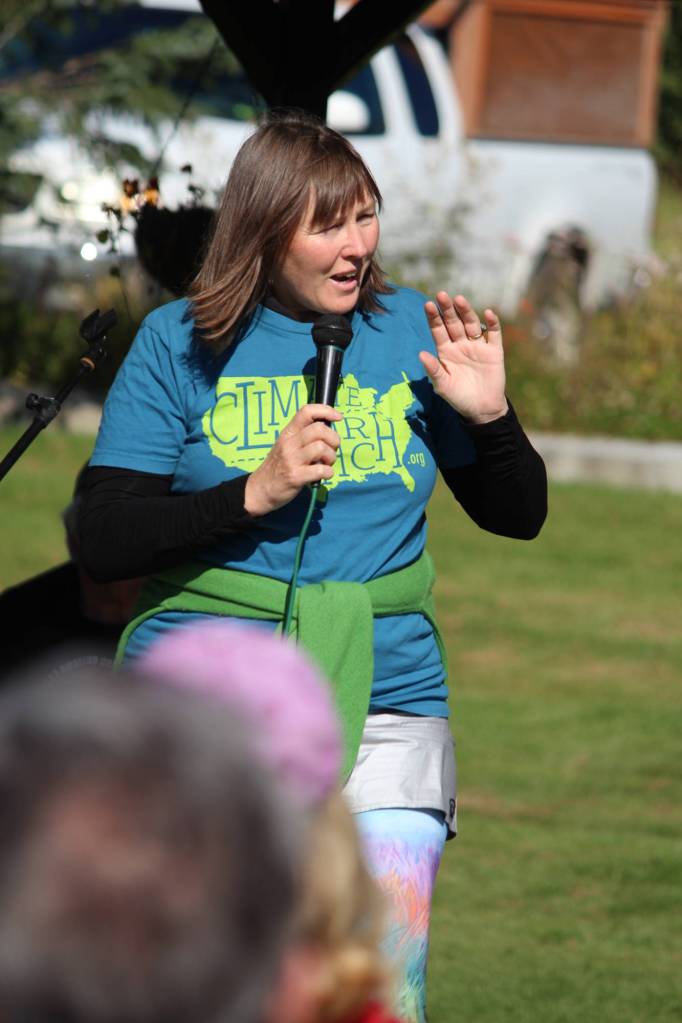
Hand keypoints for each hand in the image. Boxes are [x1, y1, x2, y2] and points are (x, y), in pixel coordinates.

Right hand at [244, 404, 341, 515]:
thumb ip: (303, 437)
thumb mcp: (285, 445)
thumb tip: (328, 432)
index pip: (306, 411)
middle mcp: (289, 443)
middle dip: (333, 439)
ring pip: (321, 448)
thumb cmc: (277, 467)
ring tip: (326, 464)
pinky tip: (323, 475)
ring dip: (331, 457)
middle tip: (331, 450)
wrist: (259, 490)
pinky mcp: (295, 477)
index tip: (338, 417)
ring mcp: (291, 460)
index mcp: (288, 433)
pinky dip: (328, 473)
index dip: (326, 410)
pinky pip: (321, 470)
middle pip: (319, 429)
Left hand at [419, 292, 507, 423]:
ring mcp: (478, 346)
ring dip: (466, 312)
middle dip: (448, 310)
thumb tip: (420, 353)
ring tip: (459, 300)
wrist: (482, 409)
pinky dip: (492, 324)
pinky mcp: (494, 351)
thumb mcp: (443, 385)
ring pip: (471, 324)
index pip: (438, 330)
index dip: (434, 318)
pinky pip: (493, 334)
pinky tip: (488, 313)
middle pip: (454, 323)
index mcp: (446, 351)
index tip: (428, 304)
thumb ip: (433, 369)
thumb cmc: (459, 397)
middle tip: (442, 295)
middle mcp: (461, 344)